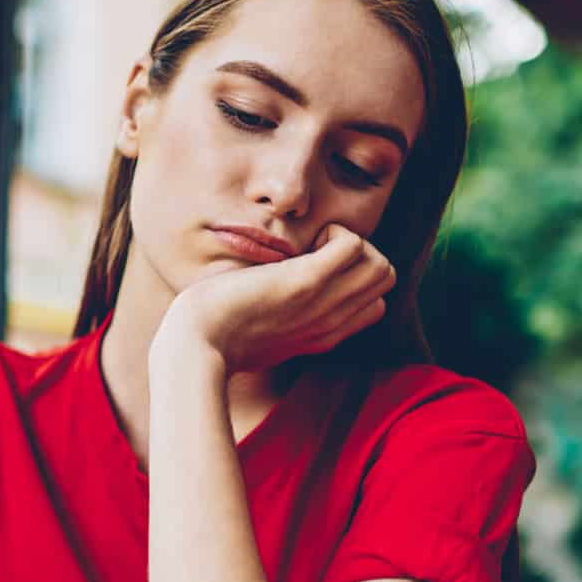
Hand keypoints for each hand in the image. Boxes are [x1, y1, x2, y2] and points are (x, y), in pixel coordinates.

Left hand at [157, 223, 395, 373]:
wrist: (195, 347)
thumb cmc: (213, 337)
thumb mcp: (259, 334)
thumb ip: (281, 319)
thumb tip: (274, 298)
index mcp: (322, 335)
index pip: (375, 305)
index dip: (353, 281)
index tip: (314, 273)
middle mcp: (330, 322)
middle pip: (385, 279)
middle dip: (359, 256)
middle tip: (315, 254)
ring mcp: (322, 303)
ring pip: (381, 266)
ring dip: (351, 243)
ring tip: (311, 248)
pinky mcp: (305, 282)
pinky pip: (354, 245)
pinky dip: (335, 234)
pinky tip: (301, 245)